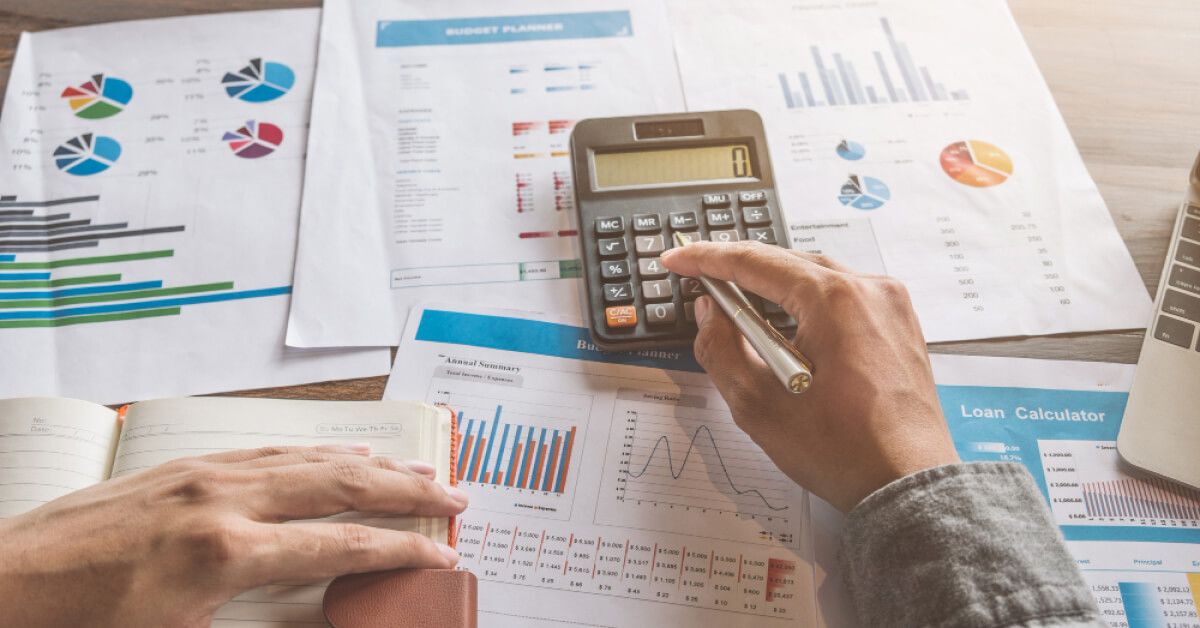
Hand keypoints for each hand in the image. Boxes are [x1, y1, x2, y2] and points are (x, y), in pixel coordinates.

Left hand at [0, 445, 467, 627]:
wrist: (3, 586)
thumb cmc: (85, 626)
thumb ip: (265, 624)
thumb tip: (317, 619)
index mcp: (227, 552)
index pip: (341, 547)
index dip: (401, 550)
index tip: (442, 554)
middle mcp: (225, 501)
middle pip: (340, 486)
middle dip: (405, 492)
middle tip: (454, 496)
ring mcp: (204, 476)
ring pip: (310, 459)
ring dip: (371, 463)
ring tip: (417, 468)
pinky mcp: (184, 467)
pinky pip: (268, 451)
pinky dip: (316, 452)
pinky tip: (339, 452)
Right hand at [661, 241, 957, 511]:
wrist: (909, 485)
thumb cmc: (843, 451)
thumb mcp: (758, 405)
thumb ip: (721, 349)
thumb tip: (709, 312)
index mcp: (835, 299)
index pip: (756, 261)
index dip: (707, 258)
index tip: (676, 259)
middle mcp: (869, 289)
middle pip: (788, 263)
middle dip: (741, 271)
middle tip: (701, 281)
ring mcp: (891, 305)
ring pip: (817, 278)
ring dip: (775, 289)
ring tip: (738, 306)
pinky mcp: (899, 325)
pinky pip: (844, 298)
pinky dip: (809, 305)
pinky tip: (787, 326)